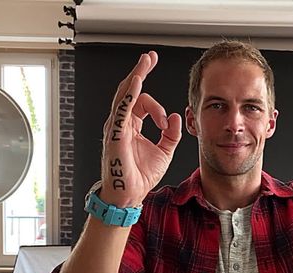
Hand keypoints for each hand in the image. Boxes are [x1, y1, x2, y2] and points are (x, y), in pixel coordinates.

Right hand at [100, 51, 182, 206]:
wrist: (129, 195)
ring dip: (135, 76)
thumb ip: (171, 134)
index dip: (156, 105)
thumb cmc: (140, 176)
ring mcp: (116, 126)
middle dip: (140, 72)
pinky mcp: (115, 133)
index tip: (167, 120)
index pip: (140, 102)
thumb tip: (177, 116)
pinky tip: (137, 82)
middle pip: (130, 91)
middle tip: (150, 57)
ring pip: (124, 95)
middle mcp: (121, 123)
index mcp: (131, 126)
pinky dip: (129, 94)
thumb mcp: (165, 152)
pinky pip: (121, 109)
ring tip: (145, 62)